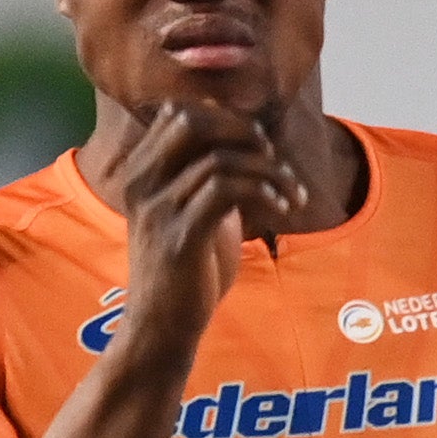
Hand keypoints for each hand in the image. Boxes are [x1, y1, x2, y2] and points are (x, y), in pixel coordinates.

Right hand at [101, 105, 302, 358]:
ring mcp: (158, 207)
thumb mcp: (197, 211)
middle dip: (245, 133)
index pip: (179, 113)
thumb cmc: (188, 268)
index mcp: (142, 170)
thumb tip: (251, 141)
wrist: (162, 324)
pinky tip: (283, 208)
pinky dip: (263, 191)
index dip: (227, 118)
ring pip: (220, 159)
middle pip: (193, 122)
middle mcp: (141, 181)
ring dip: (270, 171)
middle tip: (276, 158)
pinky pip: (226, 190)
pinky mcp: (181, 234)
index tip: (260, 144)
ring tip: (294, 195)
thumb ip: (211, 176)